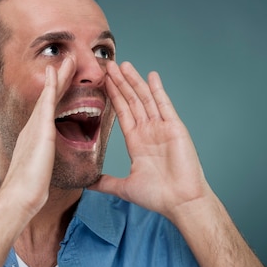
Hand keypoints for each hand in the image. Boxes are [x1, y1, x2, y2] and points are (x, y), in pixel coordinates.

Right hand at [0, 58, 75, 216]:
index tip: (65, 80)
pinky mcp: (41, 129)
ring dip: (59, 76)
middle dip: (60, 79)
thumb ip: (43, 165)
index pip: (51, 110)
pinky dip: (52, 86)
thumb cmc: (29, 190)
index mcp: (36, 137)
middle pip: (50, 97)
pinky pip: (48, 103)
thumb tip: (45, 170)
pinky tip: (57, 72)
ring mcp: (36, 126)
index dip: (58, 94)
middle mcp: (34, 127)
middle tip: (69, 61)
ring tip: (69, 59)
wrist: (20, 196)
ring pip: (50, 95)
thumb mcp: (40, 172)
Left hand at [89, 61, 213, 220]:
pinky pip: (164, 105)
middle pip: (132, 101)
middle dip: (120, 83)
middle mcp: (148, 131)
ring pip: (145, 99)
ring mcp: (161, 128)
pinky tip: (151, 76)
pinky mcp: (174, 128)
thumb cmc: (157, 196)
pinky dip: (157, 90)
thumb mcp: (124, 187)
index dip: (113, 96)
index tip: (103, 82)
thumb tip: (86, 184)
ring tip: (123, 64)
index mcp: (137, 142)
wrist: (180, 202)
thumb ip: (105, 182)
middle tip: (108, 65)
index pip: (122, 113)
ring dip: (134, 81)